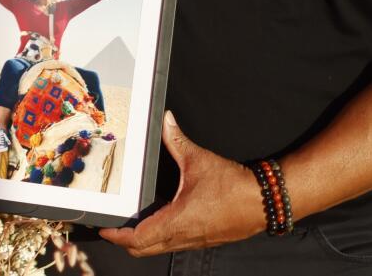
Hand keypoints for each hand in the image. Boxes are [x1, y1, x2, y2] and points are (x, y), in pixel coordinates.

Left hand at [99, 111, 261, 255]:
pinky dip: (162, 237)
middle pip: (145, 249)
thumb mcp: (200, 159)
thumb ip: (177, 139)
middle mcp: (185, 236)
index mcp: (178, 221)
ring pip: (161, 248)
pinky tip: (162, 220)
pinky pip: (177, 243)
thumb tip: (165, 121)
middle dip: (127, 242)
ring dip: (144, 240)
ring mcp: (196, 240)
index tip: (105, 229)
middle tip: (114, 228)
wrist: (265, 200)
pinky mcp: (207, 239)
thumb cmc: (234, 185)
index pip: (139, 238)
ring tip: (133, 224)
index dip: (118, 236)